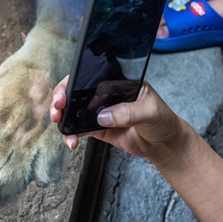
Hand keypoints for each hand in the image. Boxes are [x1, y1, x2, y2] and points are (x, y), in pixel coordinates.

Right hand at [50, 76, 187, 165]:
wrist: (164, 144)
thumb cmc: (162, 119)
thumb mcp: (150, 111)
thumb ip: (128, 112)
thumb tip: (103, 116)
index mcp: (119, 81)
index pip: (92, 77)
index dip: (75, 82)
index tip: (65, 93)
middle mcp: (107, 94)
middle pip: (78, 91)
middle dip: (62, 98)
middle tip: (57, 108)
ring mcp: (101, 112)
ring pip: (75, 111)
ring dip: (64, 117)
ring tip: (61, 126)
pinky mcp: (99, 129)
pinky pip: (80, 129)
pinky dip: (72, 135)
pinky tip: (71, 141)